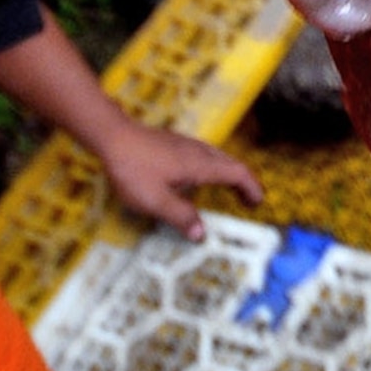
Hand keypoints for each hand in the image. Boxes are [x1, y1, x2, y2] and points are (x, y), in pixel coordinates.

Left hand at [96, 124, 263, 239]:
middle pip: (231, 164)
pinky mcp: (174, 143)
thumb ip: (180, 216)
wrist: (112, 135)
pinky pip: (204, 156)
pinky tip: (197, 179)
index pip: (237, 173)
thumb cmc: (134, 168)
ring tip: (228, 191)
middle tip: (247, 201)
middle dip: (243, 182)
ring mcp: (186, 145)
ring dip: (228, 174)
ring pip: (217, 158)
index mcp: (200, 165)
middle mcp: (199, 152)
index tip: (257, 203)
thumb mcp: (154, 200)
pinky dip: (213, 168)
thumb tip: (202, 234)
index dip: (251, 188)